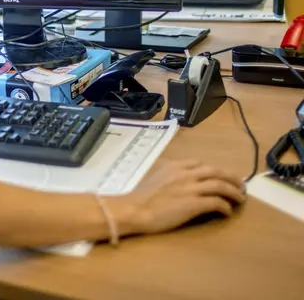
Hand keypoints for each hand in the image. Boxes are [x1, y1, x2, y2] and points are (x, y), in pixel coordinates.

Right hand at [115, 160, 245, 235]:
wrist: (135, 209)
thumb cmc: (141, 196)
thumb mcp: (155, 176)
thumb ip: (169, 173)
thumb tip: (176, 176)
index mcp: (175, 166)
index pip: (201, 164)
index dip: (215, 170)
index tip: (221, 176)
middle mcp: (186, 174)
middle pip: (216, 172)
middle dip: (231, 178)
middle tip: (241, 185)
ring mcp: (191, 189)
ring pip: (220, 186)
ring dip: (234, 192)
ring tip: (241, 199)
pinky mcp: (194, 204)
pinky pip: (216, 203)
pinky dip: (225, 207)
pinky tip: (227, 212)